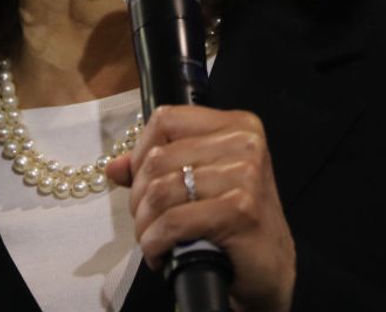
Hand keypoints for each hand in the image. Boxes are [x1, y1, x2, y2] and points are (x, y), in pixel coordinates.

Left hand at [105, 106, 295, 311]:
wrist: (271, 266)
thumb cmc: (235, 222)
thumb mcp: (201, 183)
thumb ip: (159, 168)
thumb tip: (114, 167)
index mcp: (237, 125)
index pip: (166, 120)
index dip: (140, 152)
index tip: (142, 182)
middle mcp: (245, 143)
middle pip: (158, 159)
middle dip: (139, 198)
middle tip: (147, 222)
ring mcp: (245, 175)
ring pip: (160, 191)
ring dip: (145, 225)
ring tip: (153, 240)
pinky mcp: (240, 209)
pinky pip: (173, 221)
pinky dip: (156, 242)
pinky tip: (161, 254)